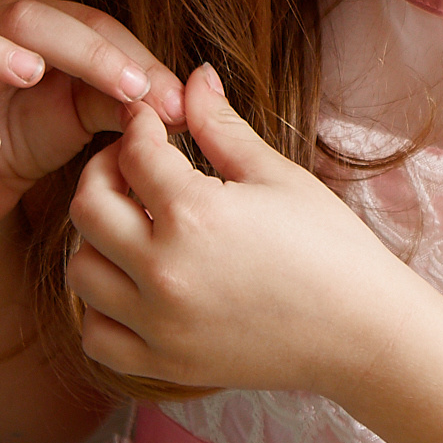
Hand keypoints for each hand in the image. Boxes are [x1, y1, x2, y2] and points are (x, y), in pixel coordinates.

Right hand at [0, 0, 188, 245]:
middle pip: (16, 16)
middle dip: (76, 45)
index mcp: (28, 30)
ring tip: (32, 72)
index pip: (80, 20)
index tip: (166, 94)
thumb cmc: (33, 138)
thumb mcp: (88, 116)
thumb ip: (126, 100)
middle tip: (124, 84)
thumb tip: (183, 101)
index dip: (124, 52)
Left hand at [64, 66, 417, 393]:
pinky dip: (101, 307)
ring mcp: (158, 324)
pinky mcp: (163, 365)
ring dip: (98, 240)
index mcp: (194, 214)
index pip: (135, 153)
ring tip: (135, 225)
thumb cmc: (331, 246)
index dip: (139, 126)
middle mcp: (164, 271)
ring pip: (81, 272)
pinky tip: (133, 284)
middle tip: (133, 165)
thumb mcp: (277, 175)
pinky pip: (96, 335)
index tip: (151, 122)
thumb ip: (222, 127)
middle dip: (103, 173)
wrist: (361, 330)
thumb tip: (195, 77)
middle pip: (88, 209)